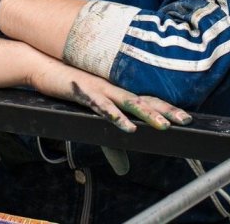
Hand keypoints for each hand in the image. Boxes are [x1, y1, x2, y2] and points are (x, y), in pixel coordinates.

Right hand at [30, 57, 191, 132]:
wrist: (42, 62)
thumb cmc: (66, 84)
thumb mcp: (90, 113)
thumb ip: (109, 139)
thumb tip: (124, 168)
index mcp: (116, 87)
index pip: (147, 97)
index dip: (167, 106)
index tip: (188, 116)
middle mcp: (113, 85)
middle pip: (145, 98)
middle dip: (167, 110)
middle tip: (187, 119)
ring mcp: (100, 87)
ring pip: (129, 101)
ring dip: (148, 113)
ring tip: (165, 126)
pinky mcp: (84, 92)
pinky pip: (103, 106)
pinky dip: (116, 117)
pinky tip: (129, 127)